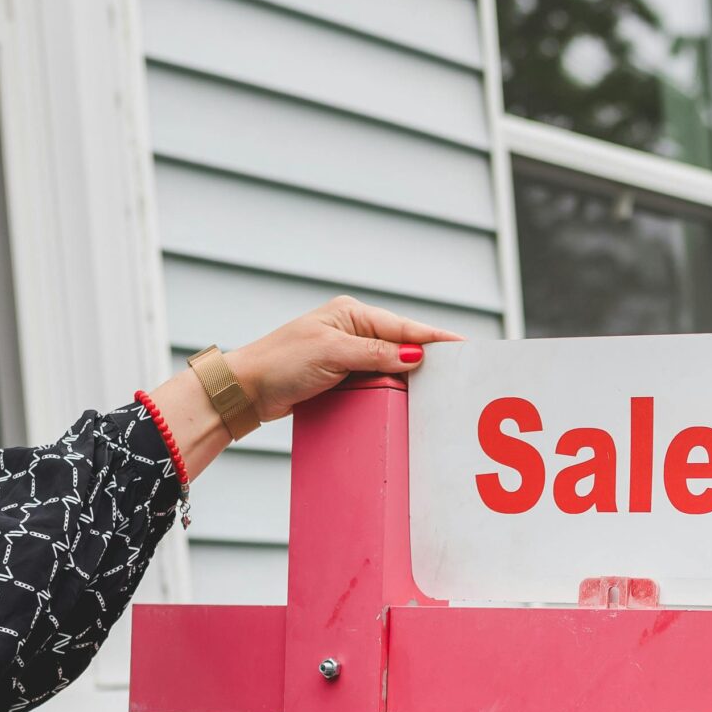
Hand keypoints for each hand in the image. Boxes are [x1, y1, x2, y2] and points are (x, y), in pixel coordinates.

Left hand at [225, 295, 461, 423]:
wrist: (247, 390)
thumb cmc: (282, 364)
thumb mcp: (333, 354)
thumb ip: (376, 354)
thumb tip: (414, 354)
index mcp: (352, 315)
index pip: (404, 327)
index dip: (435, 338)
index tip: (464, 346)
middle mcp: (352, 330)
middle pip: (402, 343)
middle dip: (428, 356)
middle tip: (459, 370)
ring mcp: (346, 353)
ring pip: (391, 364)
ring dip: (410, 375)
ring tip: (440, 385)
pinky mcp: (340, 375)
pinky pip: (376, 379)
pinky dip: (391, 387)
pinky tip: (407, 397)